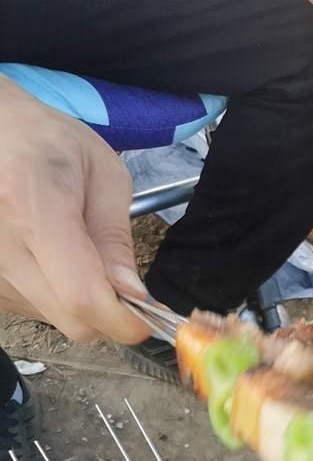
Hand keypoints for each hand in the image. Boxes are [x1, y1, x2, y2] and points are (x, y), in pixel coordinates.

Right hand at [0, 74, 150, 343]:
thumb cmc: (47, 142)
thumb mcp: (102, 174)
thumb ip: (117, 238)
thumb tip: (133, 295)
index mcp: (31, 205)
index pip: (83, 296)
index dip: (124, 319)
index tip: (150, 316)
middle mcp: (1, 244)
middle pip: (72, 318)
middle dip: (111, 312)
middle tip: (122, 280)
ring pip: (57, 318)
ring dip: (83, 300)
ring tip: (76, 250)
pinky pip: (38, 310)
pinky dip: (58, 295)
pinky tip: (52, 257)